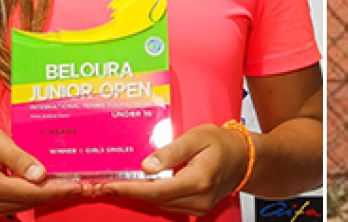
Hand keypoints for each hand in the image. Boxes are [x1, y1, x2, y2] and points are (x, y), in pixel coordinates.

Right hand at [0, 124, 84, 217]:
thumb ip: (18, 158)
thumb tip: (40, 174)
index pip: (29, 191)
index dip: (56, 189)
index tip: (77, 185)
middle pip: (32, 200)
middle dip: (60, 192)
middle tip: (87, 184)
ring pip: (29, 203)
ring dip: (53, 194)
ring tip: (77, 184)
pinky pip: (23, 202)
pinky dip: (41, 194)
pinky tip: (57, 186)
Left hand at [99, 123, 249, 215]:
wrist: (245, 158)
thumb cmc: (224, 143)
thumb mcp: (196, 137)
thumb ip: (171, 152)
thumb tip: (146, 165)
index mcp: (198, 180)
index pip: (155, 190)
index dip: (129, 189)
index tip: (108, 186)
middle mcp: (198, 199)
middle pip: (154, 200)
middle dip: (128, 192)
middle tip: (102, 185)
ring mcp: (198, 207)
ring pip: (160, 204)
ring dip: (139, 195)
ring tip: (116, 186)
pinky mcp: (197, 208)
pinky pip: (168, 204)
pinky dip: (153, 196)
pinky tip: (140, 187)